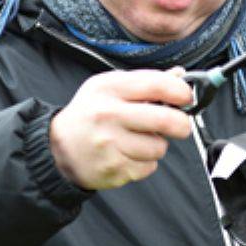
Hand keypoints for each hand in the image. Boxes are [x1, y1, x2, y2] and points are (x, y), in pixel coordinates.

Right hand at [49, 68, 192, 189]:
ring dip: (157, 145)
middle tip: (181, 125)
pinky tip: (128, 154)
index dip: (180, 92)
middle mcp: (109, 115)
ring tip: (139, 139)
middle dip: (182, 124)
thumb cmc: (90, 113)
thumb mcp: (109, 87)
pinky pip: (148, 167)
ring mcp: (110, 144)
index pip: (156, 85)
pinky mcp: (113, 169)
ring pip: (159, 147)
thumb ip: (145, 81)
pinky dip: (145, 163)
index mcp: (110, 89)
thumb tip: (181, 76)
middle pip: (166, 120)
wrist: (57, 147)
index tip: (187, 98)